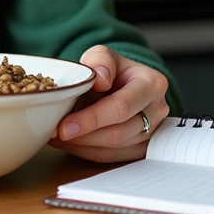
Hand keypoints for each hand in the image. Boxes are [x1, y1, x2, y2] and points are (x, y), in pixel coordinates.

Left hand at [48, 45, 169, 162]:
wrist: (121, 82)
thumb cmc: (111, 69)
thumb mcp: (102, 55)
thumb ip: (100, 60)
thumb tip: (101, 79)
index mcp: (151, 84)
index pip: (121, 107)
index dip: (92, 119)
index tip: (65, 126)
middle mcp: (157, 110)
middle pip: (119, 133)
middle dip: (84, 136)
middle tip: (56, 134)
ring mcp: (152, 132)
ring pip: (115, 149)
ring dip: (82, 146)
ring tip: (57, 136)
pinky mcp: (142, 148)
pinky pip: (113, 157)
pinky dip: (87, 153)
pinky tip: (70, 142)